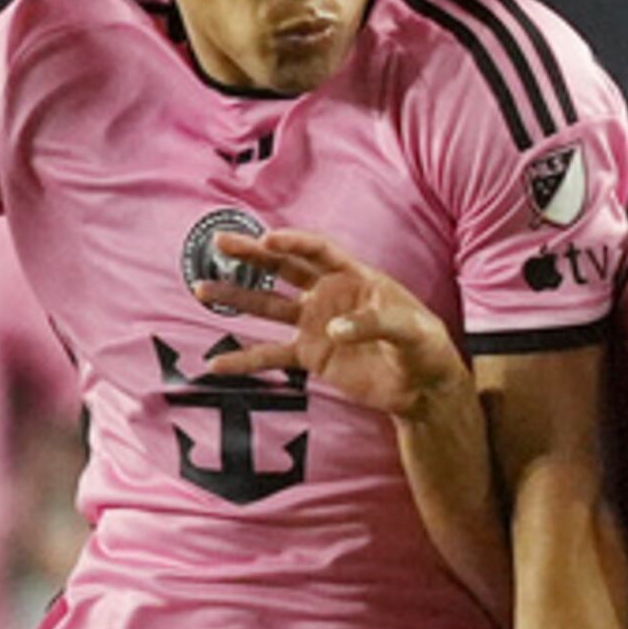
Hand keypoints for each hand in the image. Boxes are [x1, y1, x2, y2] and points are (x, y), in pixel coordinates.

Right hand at [193, 229, 471, 420]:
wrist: (423, 389)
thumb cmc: (425, 348)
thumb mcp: (412, 331)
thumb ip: (374, 324)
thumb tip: (333, 329)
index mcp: (356, 277)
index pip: (318, 252)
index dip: (294, 243)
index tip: (269, 239)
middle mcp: (329, 294)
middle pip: (283, 267)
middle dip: (252, 254)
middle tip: (221, 242)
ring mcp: (315, 324)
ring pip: (268, 305)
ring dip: (236, 296)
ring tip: (201, 288)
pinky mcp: (309, 355)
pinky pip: (270, 355)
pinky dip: (244, 360)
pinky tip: (216, 363)